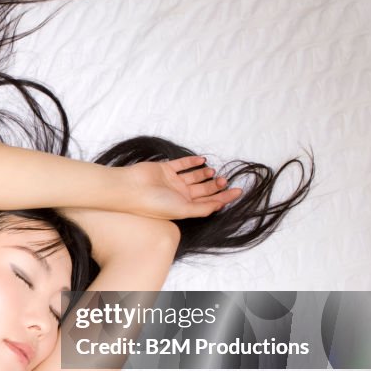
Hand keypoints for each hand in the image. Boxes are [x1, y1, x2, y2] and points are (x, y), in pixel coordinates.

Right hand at [121, 156, 242, 219]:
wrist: (131, 189)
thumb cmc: (154, 204)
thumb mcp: (182, 210)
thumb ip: (202, 209)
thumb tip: (220, 206)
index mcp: (183, 206)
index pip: (208, 202)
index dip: (224, 198)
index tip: (238, 191)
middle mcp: (179, 194)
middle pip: (203, 190)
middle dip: (215, 185)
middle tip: (224, 179)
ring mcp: (172, 181)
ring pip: (194, 176)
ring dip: (205, 174)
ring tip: (213, 172)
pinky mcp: (165, 169)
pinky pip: (182, 164)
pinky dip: (192, 162)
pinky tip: (202, 160)